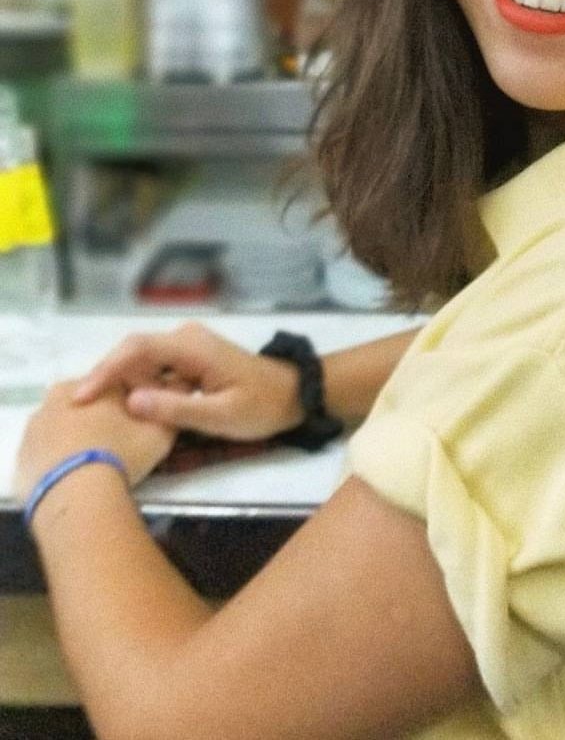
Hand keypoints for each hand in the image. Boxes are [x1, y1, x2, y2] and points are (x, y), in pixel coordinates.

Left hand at [15, 381, 174, 503]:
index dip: (133, 404)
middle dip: (103, 420)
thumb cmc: (122, 454)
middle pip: (90, 405)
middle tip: (122, 446)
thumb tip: (176, 397)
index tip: (142, 424)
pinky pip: (50, 453)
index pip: (118, 386)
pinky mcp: (25, 454)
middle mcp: (59, 396)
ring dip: (81, 439)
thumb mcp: (161, 431)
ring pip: (67, 428)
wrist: (77, 495)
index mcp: (93, 382)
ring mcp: (38, 426)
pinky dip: (63, 460)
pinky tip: (79, 476)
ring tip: (100, 465)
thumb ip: (170, 409)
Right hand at [72, 323, 303, 441]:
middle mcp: (187, 338)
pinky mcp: (191, 357)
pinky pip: (157, 367)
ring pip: (143, 361)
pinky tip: (133, 408)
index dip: (105, 371)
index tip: (80, 398)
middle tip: (87, 412)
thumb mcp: (220, 415)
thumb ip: (176, 408)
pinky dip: (141, 385)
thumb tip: (131, 400)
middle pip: (134, 352)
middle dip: (108, 379)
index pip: (137, 350)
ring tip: (105, 413)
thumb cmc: (262, 407)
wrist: (294, 394)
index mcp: (192, 347)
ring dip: (124, 383)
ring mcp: (189, 345)